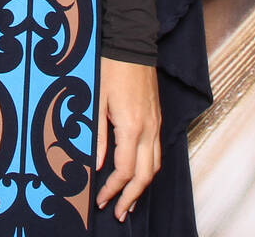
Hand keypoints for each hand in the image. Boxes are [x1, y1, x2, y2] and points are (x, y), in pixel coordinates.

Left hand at [95, 57, 160, 222]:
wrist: (132, 43)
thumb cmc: (110, 68)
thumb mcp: (97, 101)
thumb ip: (98, 135)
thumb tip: (97, 165)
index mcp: (131, 126)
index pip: (124, 170)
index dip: (113, 190)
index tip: (101, 200)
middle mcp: (149, 129)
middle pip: (146, 175)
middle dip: (132, 197)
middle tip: (118, 213)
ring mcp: (156, 124)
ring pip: (156, 165)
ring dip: (143, 186)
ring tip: (129, 202)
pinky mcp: (158, 118)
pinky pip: (158, 152)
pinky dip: (149, 169)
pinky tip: (138, 175)